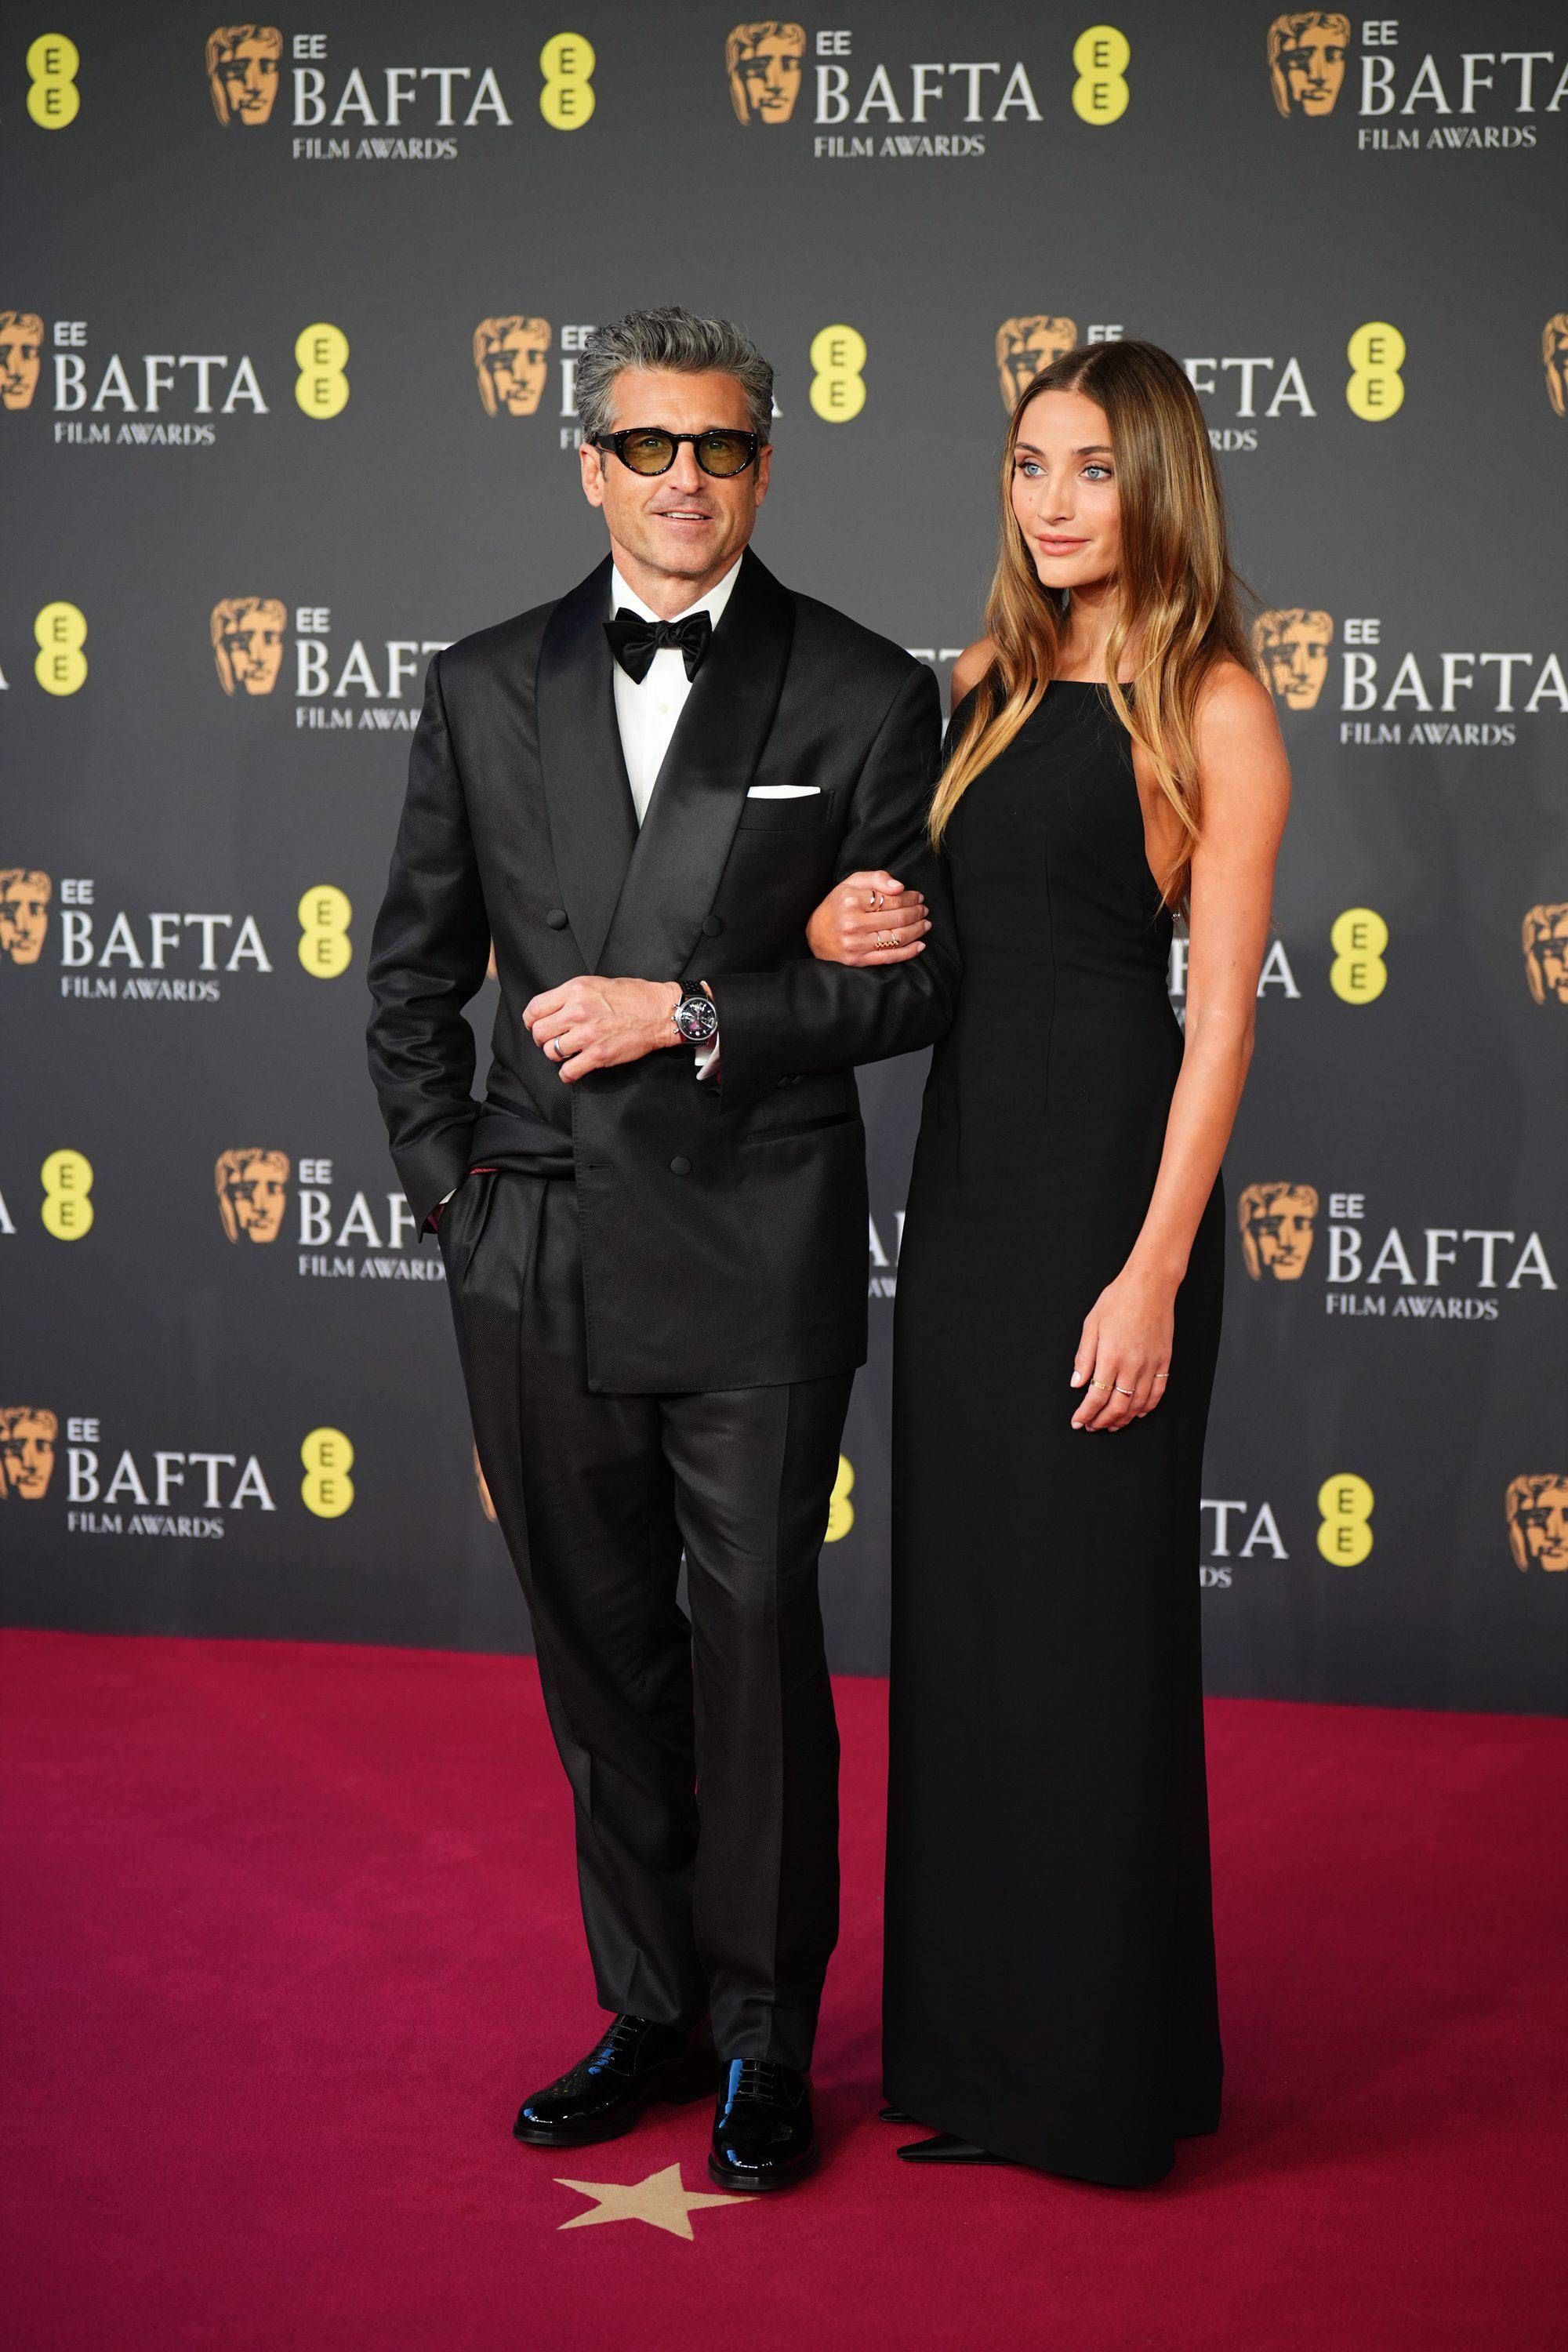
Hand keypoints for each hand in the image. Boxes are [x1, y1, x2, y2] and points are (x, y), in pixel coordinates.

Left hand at [524, 977, 680, 1082]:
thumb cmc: (633, 996)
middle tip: (553, 1039)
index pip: (535, 1008)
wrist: (659, 1012)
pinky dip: (567, 1074)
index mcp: (575, 991)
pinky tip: (572, 1070)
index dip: (531, 1020)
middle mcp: (578, 1011)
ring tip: (567, 1052)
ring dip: (556, 1055)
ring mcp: (587, 1035)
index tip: (536, 1025)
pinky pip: (569, 1070)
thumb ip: (573, 995)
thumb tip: (553, 1009)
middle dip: (543, 1039)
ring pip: (551, 1052)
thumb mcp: (596, 983)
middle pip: (539, 1032)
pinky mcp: (598, 1055)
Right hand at [806, 869, 929, 966]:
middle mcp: (853, 923)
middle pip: (897, 918)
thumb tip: (900, 887)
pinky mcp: (859, 960)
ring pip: (897, 938)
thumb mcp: (851, 883)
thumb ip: (876, 878)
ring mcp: (856, 944)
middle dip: (916, 913)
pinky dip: (909, 952)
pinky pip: (890, 957)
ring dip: (917, 930)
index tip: (918, 897)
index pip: (892, 899)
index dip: (910, 898)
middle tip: (924, 910)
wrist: (815, 935)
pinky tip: (920, 945)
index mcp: (851, 901)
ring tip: (925, 924)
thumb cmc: (836, 905)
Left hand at [1069, 1268, 1174, 1430]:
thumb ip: (1084, 1357)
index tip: (1078, 1421)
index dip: (1086, 1413)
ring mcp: (1151, 1365)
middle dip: (1102, 1421)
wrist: (1150, 1286)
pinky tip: (1137, 1412)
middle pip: (1117, 1406)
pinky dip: (1147, 1407)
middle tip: (1091, 1426)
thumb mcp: (1091, 1324)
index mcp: (1110, 1357)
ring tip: (1111, 1424)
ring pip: (1138, 1404)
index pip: (1096, 1397)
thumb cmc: (1118, 1300)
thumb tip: (1076, 1383)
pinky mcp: (1164, 1362)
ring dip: (1123, 1419)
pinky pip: (1157, 1393)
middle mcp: (1132, 1365)